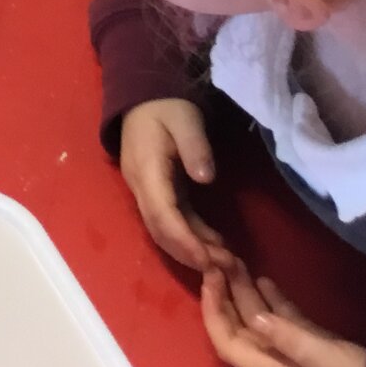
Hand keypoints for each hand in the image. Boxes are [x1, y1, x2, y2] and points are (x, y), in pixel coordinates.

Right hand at [120, 98, 226, 270]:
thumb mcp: (185, 119)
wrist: (144, 97)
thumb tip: (206, 178)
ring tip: (225, 262)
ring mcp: (146, 190)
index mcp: (146, 169)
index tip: (208, 259)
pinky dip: (192, 235)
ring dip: (191, 248)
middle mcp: (140, 185)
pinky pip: (172, 220)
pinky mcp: (157, 191)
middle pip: (159, 229)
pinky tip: (215, 245)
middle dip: (188, 252)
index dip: (183, 239)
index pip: (161, 213)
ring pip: (163, 229)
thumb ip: (196, 147)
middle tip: (222, 270)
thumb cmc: (166, 106)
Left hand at [203, 262, 365, 366]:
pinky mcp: (312, 343)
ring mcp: (293, 351)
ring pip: (259, 319)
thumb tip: (255, 318)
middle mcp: (275, 360)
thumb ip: (290, 338)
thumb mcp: (324, 360)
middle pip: (239, 326)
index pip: (227, 342)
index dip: (213, 311)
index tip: (210, 279)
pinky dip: (272, 299)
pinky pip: (282, 319)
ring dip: (247, 293)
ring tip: (236, 261)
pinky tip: (264, 278)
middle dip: (226, 294)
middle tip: (219, 260)